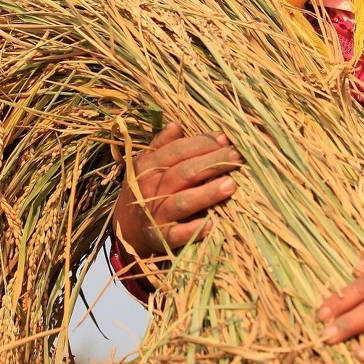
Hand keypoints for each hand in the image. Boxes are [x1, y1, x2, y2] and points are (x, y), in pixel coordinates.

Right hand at [113, 122, 243, 258]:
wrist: (127, 230)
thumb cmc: (145, 190)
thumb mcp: (146, 166)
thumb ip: (162, 145)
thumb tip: (177, 124)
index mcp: (146, 167)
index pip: (177, 151)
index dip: (202, 144)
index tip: (226, 139)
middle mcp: (149, 189)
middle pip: (183, 173)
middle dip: (212, 163)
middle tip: (237, 157)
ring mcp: (154, 215)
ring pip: (182, 202)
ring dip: (207, 194)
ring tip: (231, 185)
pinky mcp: (160, 239)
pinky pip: (177, 235)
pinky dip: (193, 231)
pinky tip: (212, 225)